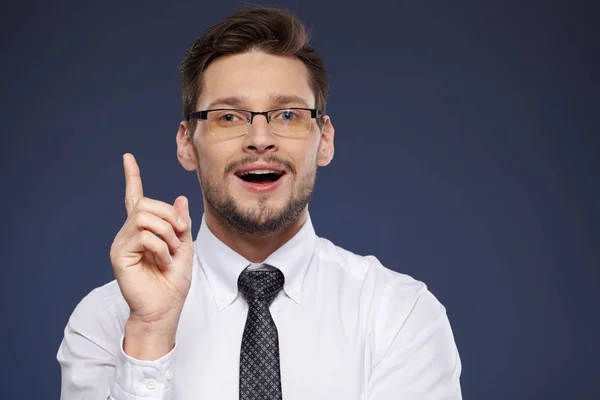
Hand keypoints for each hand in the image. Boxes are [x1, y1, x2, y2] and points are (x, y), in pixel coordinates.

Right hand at [109, 153, 193, 358]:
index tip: (127, 157)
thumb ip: (181, 223)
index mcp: (145, 229)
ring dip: (167, 232)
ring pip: (145, 216)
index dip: (132, 176)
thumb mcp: (185, 247)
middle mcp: (130, 232)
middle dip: (169, 216)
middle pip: (146, 203)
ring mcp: (123, 242)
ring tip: (171, 251)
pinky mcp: (120, 254)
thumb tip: (179, 198)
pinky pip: (143, 235)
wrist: (165, 308)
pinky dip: (161, 247)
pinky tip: (162, 261)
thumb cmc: (173, 282)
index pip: (135, 197)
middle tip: (180, 235)